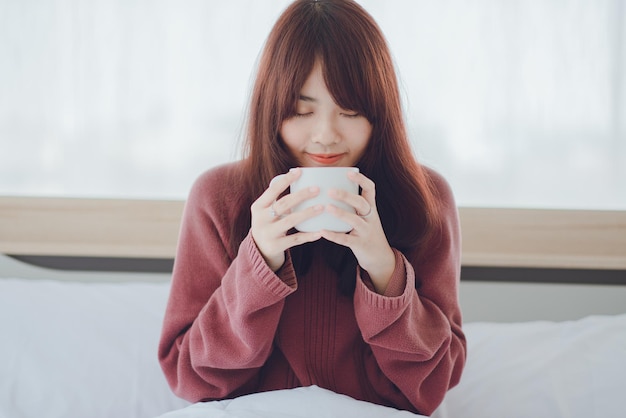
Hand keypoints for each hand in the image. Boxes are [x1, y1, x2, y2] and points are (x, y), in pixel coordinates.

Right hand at [250, 168, 323, 270]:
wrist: (258, 250)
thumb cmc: (268, 223)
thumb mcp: (265, 210)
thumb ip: (277, 197)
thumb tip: (297, 175)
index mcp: (258, 206)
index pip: (273, 190)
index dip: (286, 180)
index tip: (300, 171)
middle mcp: (261, 219)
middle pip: (283, 204)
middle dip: (301, 195)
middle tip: (317, 189)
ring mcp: (268, 233)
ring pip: (290, 221)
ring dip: (307, 213)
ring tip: (322, 207)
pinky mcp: (276, 246)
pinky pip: (295, 239)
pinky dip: (308, 236)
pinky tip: (320, 232)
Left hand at [320, 171, 395, 292]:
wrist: (380, 257)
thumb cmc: (366, 232)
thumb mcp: (364, 216)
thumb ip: (352, 205)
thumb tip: (328, 188)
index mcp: (371, 208)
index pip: (370, 189)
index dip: (361, 180)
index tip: (349, 173)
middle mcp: (371, 217)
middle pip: (361, 203)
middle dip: (347, 196)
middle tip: (330, 191)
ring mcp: (366, 231)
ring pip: (355, 220)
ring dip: (341, 213)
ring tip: (327, 207)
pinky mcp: (360, 245)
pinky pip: (347, 240)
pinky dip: (334, 236)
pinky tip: (322, 231)